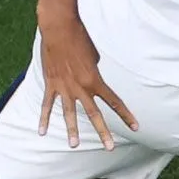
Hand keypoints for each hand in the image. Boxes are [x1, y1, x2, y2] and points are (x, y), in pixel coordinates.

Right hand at [36, 16, 136, 148]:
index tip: (136, 128)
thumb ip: (93, 72)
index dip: (126, 115)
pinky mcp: (51, 84)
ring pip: (70, 114)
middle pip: (94, 114)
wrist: (59, 29)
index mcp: (95, 81)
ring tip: (74, 145)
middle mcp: (81, 88)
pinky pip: (47, 105)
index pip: (114, 102)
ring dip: (72, 131)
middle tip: (110, 148)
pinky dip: (44, 118)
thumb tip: (90, 81)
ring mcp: (65, 88)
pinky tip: (41, 132)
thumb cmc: (80, 38)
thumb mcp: (94, 56)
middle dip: (103, 132)